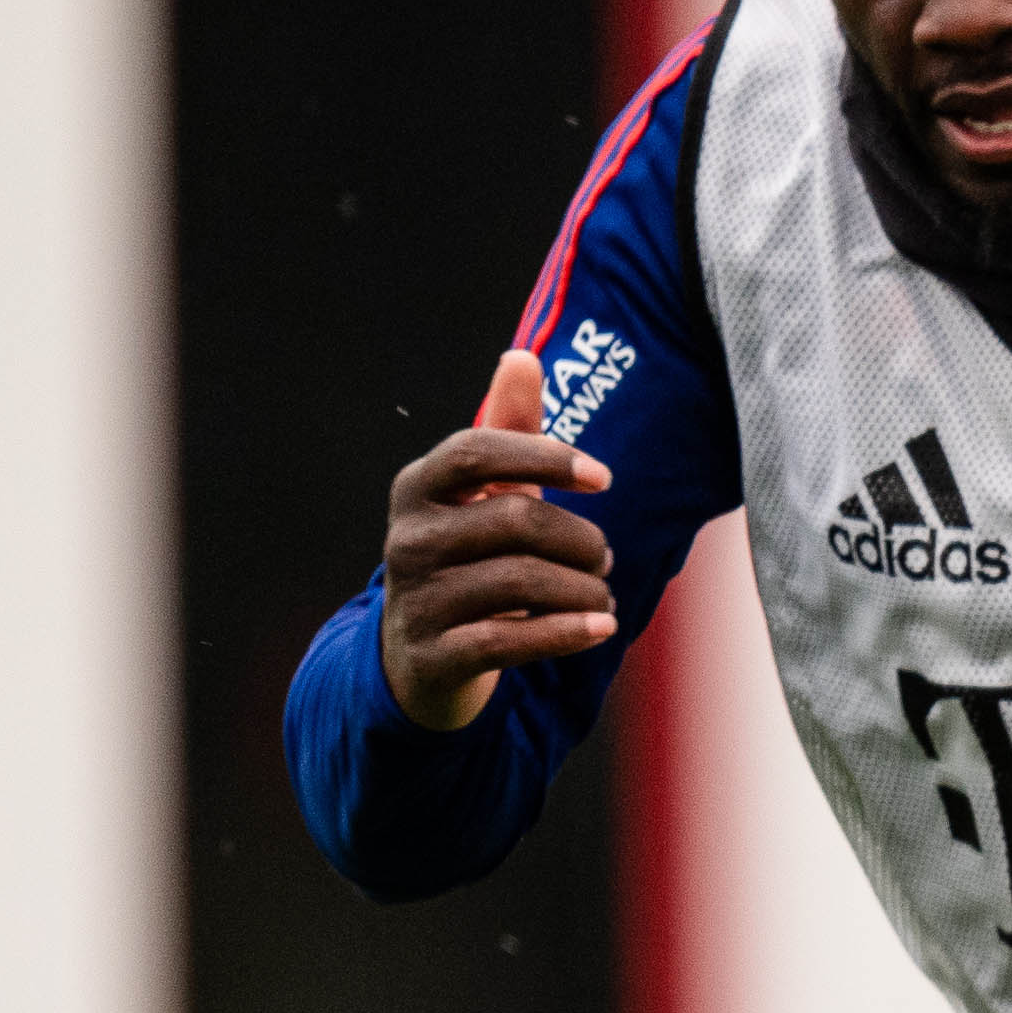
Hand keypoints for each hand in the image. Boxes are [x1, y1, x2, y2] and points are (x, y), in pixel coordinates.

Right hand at [377, 347, 616, 730]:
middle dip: (581, 539)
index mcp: (417, 488)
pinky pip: (511, 640)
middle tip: (603, 555)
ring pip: (523, 581)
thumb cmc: (469, 555)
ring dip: (585, 590)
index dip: (544, 457)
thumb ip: (508, 430)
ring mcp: (417, 599)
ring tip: (601, 595)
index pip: (475, 452)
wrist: (424, 654)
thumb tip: (522, 357)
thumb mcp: (484, 495)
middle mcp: (408, 540)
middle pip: (517, 520)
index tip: (604, 478)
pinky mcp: (436, 655)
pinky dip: (567, 632)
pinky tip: (602, 627)